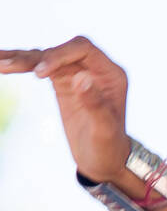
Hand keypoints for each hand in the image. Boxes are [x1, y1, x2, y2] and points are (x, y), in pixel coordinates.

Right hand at [0, 36, 130, 182]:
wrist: (104, 160)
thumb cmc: (109, 147)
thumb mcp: (104, 130)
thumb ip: (95, 104)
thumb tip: (81, 77)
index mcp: (110, 74)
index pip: (82, 49)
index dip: (59, 55)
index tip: (39, 73)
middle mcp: (94, 68)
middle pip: (60, 51)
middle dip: (34, 58)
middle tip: (7, 67)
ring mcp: (76, 72)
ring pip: (45, 57)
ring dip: (20, 59)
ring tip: (0, 63)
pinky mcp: (61, 80)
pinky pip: (37, 67)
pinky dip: (19, 64)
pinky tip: (0, 62)